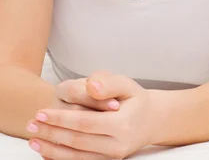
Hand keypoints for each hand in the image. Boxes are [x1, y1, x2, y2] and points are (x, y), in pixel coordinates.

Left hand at [26, 72, 153, 159]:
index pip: (84, 122)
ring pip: (75, 156)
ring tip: (33, 140)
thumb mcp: (126, 84)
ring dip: (51, 149)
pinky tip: (47, 150)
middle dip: (51, 133)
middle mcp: (117, 145)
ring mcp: (112, 157)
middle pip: (77, 140)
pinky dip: (61, 158)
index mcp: (122, 124)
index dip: (60, 118)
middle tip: (31, 124)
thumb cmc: (134, 99)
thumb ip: (108, 82)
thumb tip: (90, 86)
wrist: (150, 120)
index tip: (41, 112)